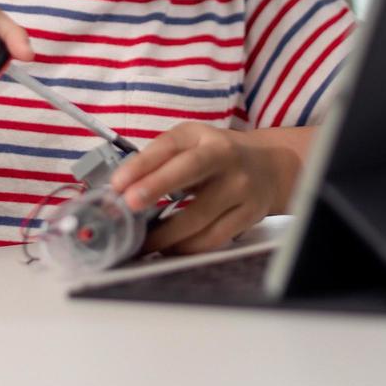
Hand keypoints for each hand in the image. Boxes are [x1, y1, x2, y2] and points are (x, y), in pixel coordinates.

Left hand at [107, 124, 295, 254]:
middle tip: (128, 205)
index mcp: (202, 136)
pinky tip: (169, 248)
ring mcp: (240, 187)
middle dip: (155, 188)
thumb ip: (159, 159)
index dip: (142, 165)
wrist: (269, 166)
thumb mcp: (190, 143)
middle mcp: (224, 157)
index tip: (117, 183)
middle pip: (188, 172)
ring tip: (141, 243)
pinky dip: (187, 247)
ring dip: (166, 234)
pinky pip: (213, 238)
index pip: (169, 146)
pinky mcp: (249, 214)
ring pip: (200, 215)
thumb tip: (121, 187)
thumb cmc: (216, 155)